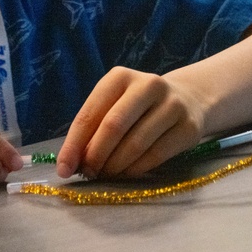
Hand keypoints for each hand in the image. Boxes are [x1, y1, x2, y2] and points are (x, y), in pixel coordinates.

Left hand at [56, 67, 204, 178]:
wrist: (188, 99)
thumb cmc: (138, 107)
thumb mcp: (114, 105)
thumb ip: (94, 128)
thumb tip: (72, 162)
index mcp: (120, 77)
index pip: (91, 113)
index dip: (74, 144)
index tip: (63, 169)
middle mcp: (148, 85)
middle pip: (113, 126)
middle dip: (95, 155)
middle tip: (89, 173)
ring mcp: (172, 105)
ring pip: (136, 143)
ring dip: (115, 166)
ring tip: (106, 174)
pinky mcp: (188, 127)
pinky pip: (156, 155)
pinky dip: (136, 169)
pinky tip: (127, 173)